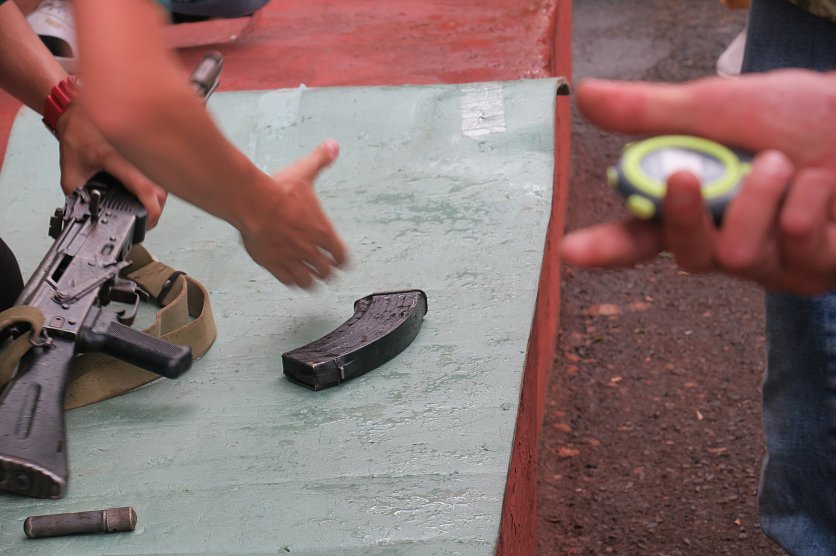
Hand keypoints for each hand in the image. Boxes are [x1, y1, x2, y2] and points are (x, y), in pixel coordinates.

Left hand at [54, 103, 166, 227]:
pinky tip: (146, 193)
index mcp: (115, 159)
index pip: (144, 188)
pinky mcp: (147, 153)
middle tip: (145, 220)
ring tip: (145, 208)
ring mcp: (144, 153)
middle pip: (160, 191)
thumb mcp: (70, 173)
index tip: (148, 221)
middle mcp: (135, 155)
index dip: (151, 209)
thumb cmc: (76, 137)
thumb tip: (87, 213)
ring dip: (157, 199)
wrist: (81, 114)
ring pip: (163, 183)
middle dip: (155, 210)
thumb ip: (78, 195)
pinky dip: (155, 188)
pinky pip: (159, 175)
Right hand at [238, 140, 347, 288]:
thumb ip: (321, 160)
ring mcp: (292, 258)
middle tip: (327, 272)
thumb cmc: (278, 190)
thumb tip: (333, 145)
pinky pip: (288, 281)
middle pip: (326, 271)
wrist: (251, 202)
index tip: (341, 261)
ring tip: (312, 281)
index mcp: (322, 231)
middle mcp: (310, 249)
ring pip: (309, 280)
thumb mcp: (304, 172)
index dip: (342, 260)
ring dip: (312, 281)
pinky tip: (293, 280)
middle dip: (327, 271)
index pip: (341, 256)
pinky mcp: (273, 264)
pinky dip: (293, 282)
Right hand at [561, 69, 835, 293]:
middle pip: (685, 255)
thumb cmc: (804, 114)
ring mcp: (773, 263)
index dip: (604, 248)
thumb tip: (585, 95)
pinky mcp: (815, 271)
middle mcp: (729, 242)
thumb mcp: (721, 106)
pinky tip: (824, 185)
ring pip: (736, 254)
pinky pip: (793, 247)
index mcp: (697, 207)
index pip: (641, 237)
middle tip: (686, 177)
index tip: (568, 251)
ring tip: (787, 161)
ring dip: (761, 194)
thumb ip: (653, 113)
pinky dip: (806, 202)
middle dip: (682, 216)